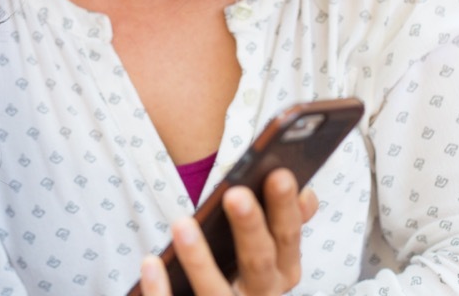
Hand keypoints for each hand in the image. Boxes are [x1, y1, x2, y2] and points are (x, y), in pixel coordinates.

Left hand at [139, 170, 318, 295]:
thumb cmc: (240, 271)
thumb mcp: (269, 252)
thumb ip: (284, 223)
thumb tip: (307, 195)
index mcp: (282, 272)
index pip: (287, 238)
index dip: (285, 208)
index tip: (279, 173)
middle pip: (258, 263)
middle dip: (249, 228)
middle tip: (235, 193)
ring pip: (216, 292)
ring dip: (200, 260)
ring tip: (182, 223)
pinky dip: (161, 290)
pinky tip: (150, 261)